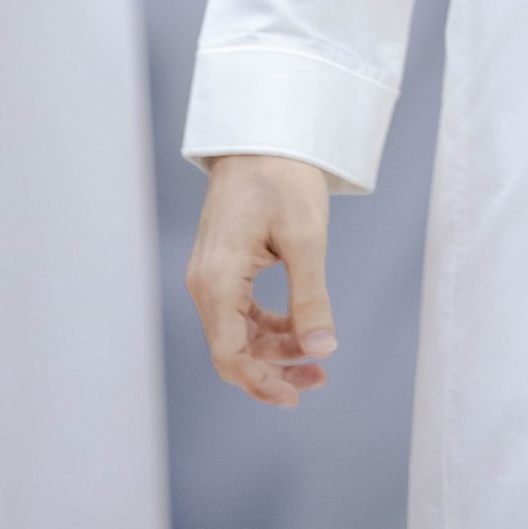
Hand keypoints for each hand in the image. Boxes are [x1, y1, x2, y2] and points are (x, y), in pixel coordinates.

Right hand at [187, 154, 336, 407]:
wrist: (264, 134)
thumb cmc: (282, 176)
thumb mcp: (305, 238)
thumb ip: (310, 297)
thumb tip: (322, 348)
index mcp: (217, 279)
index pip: (230, 353)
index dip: (262, 382)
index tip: (297, 395)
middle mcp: (205, 282)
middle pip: (231, 350)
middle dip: (272, 371)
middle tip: (317, 378)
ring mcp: (210, 274)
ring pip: (237, 334)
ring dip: (274, 351)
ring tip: (317, 358)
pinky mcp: (223, 266)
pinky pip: (240, 312)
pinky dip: (268, 328)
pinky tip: (299, 330)